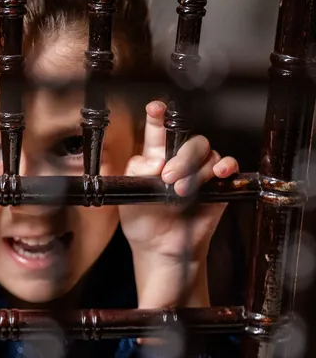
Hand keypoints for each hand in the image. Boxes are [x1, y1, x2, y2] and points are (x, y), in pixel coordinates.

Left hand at [119, 101, 238, 307]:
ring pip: (207, 152)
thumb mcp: (128, 196)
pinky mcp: (218, 185)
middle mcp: (180, 159)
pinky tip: (219, 173)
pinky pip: (228, 165)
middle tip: (167, 178)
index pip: (158, 130)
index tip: (155, 108)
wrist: (162, 249)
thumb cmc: (144, 222)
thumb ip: (136, 173)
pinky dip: (226, 166)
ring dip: (195, 170)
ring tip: (181, 192)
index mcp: (156, 157)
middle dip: (180, 158)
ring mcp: (200, 171)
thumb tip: (155, 160)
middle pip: (188, 141)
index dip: (157, 116)